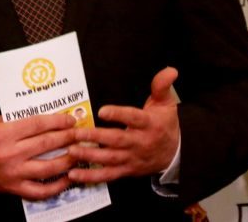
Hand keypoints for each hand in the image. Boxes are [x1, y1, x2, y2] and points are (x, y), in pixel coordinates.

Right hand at [0, 113, 76, 199]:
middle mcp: (9, 154)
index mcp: (3, 134)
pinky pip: (40, 190)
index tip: (70, 119)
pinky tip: (67, 179)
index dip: (57, 121)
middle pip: (46, 144)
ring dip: (68, 160)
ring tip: (79, 153)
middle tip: (80, 133)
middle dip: (67, 137)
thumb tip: (45, 116)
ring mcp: (13, 173)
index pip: (37, 124)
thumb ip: (16, 119)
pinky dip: (56, 186)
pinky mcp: (14, 188)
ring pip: (48, 167)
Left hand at [66, 67, 179, 183]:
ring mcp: (132, 158)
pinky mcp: (126, 170)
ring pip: (110, 158)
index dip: (118, 114)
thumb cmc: (165, 124)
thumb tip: (170, 70)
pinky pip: (108, 175)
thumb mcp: (167, 103)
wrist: (176, 153)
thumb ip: (162, 86)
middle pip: (117, 140)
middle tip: (77, 133)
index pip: (133, 118)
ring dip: (90, 156)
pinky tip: (75, 174)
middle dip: (96, 137)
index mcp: (149, 124)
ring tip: (72, 150)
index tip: (102, 111)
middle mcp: (140, 142)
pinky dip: (91, 176)